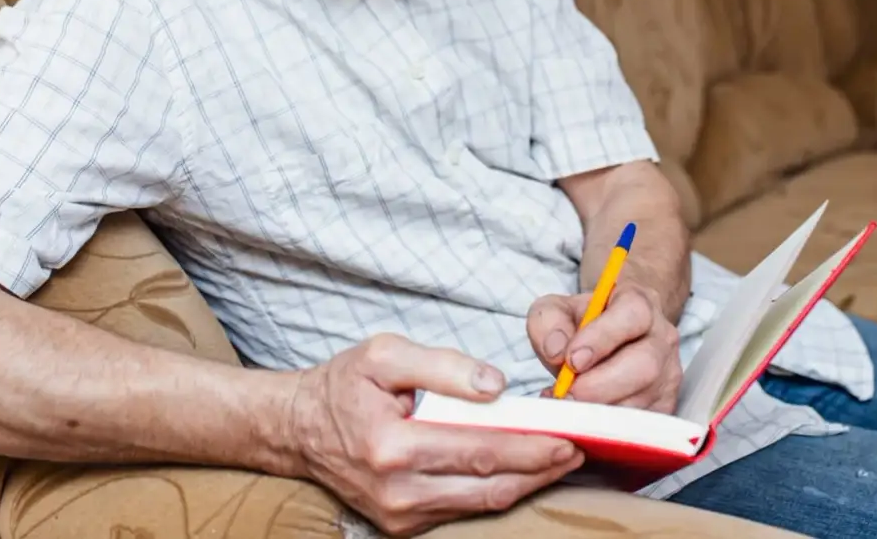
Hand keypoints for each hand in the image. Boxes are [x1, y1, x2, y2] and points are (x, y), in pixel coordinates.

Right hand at [285, 333, 583, 536]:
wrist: (298, 430)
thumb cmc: (343, 386)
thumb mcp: (383, 355)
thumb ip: (442, 366)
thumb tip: (496, 386)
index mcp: (391, 445)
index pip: (478, 447)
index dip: (529, 445)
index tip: (567, 434)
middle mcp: (397, 489)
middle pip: (488, 484)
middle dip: (540, 468)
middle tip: (578, 449)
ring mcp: (400, 515)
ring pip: (482, 503)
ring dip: (525, 483)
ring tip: (559, 460)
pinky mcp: (402, 527)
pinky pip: (462, 510)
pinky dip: (496, 491)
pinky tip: (519, 471)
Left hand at [526, 283, 681, 412]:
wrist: (606, 340)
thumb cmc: (582, 325)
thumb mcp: (556, 311)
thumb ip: (549, 323)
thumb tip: (556, 350)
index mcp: (639, 303)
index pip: (632, 314)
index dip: (603, 338)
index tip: (572, 360)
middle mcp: (662, 337)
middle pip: (644, 364)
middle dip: (601, 385)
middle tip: (568, 395)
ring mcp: (669, 374)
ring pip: (644, 400)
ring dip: (603, 411)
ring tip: (570, 409)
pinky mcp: (666, 405)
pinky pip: (645, 425)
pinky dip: (611, 429)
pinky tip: (585, 421)